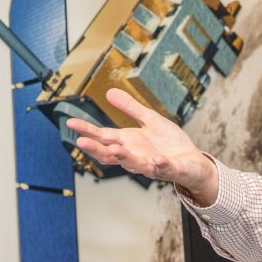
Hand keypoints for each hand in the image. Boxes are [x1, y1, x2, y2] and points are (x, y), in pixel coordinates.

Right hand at [66, 88, 218, 205]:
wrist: (192, 161)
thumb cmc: (169, 143)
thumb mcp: (149, 119)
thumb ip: (130, 108)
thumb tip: (109, 92)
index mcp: (129, 142)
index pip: (103, 136)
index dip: (87, 130)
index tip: (70, 122)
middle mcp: (135, 155)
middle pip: (111, 154)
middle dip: (97, 148)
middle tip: (81, 141)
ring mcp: (152, 164)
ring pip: (134, 164)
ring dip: (123, 158)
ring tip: (114, 149)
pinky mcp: (170, 169)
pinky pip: (164, 168)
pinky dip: (160, 165)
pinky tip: (156, 159)